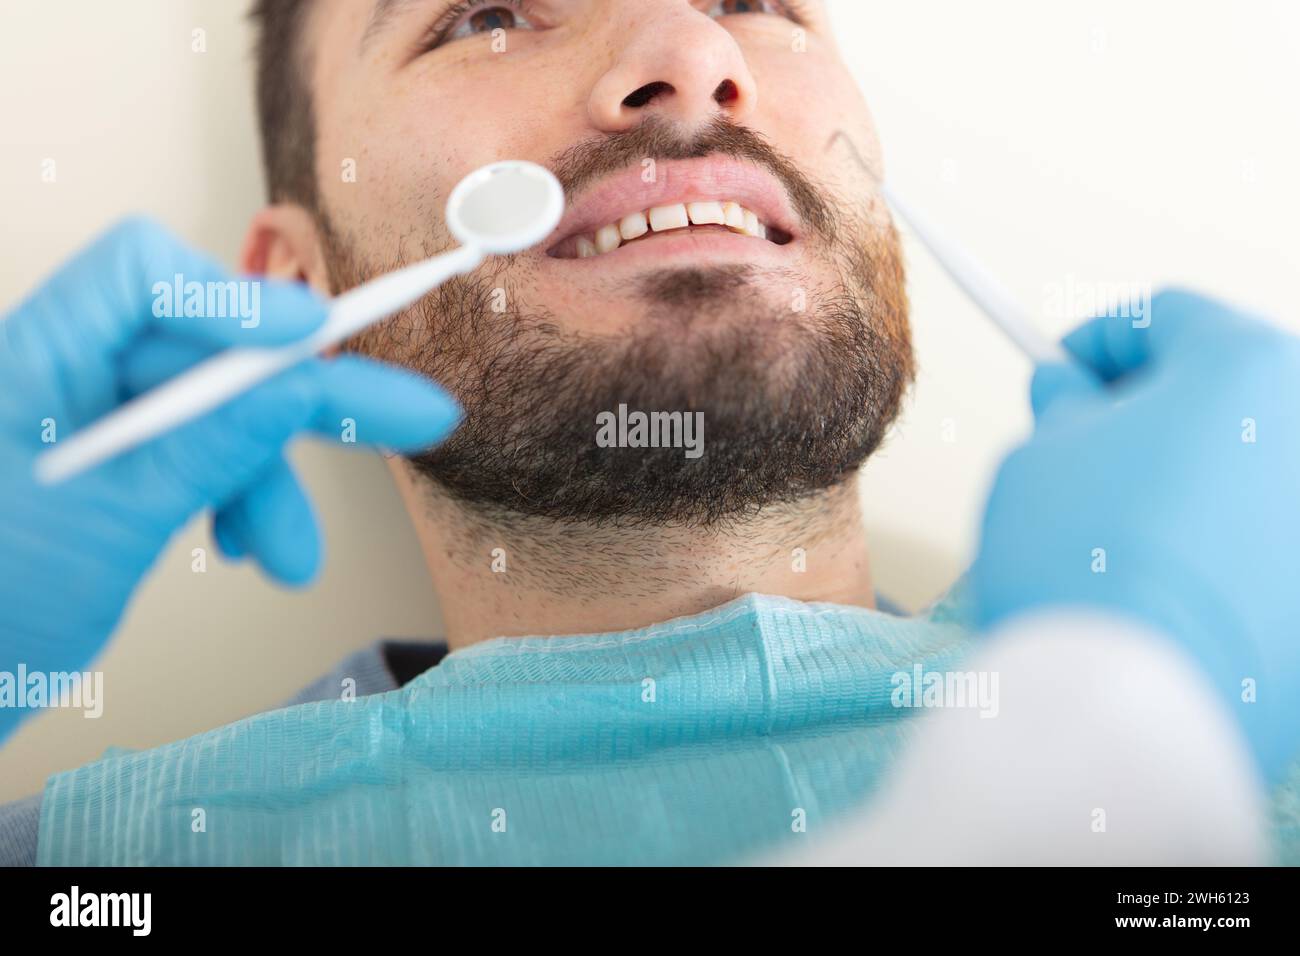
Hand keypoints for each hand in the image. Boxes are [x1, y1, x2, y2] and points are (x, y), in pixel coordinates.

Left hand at [0, 218, 459, 741]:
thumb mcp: (112, 526)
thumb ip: (210, 447)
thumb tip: (297, 386)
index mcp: (34, 360)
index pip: (141, 276)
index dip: (234, 297)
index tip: (314, 337)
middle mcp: (66, 377)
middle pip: (207, 350)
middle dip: (304, 399)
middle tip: (414, 419)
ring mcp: (94, 425)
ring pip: (217, 416)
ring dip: (270, 483)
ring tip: (294, 560)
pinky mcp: (120, 469)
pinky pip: (201, 458)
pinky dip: (240, 500)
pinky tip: (251, 548)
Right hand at [969, 290, 1299, 781]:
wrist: (1134, 702)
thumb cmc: (1081, 562)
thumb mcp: (1039, 454)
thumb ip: (1063, 405)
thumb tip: (1072, 392)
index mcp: (1247, 367)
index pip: (1167, 315)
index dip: (1098, 339)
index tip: (1060, 371)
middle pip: (1226, 389)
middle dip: (1151, 408)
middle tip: (1087, 450)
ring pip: (1250, 465)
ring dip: (1190, 476)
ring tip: (1123, 530)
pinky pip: (1268, 541)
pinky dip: (1222, 544)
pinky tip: (1167, 584)